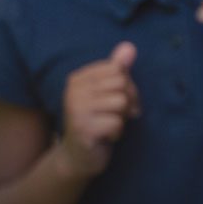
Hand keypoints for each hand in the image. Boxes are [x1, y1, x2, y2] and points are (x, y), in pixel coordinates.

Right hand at [59, 42, 138, 177]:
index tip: (117, 102)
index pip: (118, 69)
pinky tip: (104, 137)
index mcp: (78, 78)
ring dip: (121, 118)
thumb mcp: (108, 93)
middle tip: (114, 116)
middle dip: (127, 102)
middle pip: (122, 84)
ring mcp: (76, 109)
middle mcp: (73, 91)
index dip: (127, 87)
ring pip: (121, 102)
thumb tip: (129, 46)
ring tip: (108, 125)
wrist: (79, 157)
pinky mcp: (82, 129)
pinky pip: (117, 123)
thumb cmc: (98, 121)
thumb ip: (118, 69)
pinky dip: (117, 133)